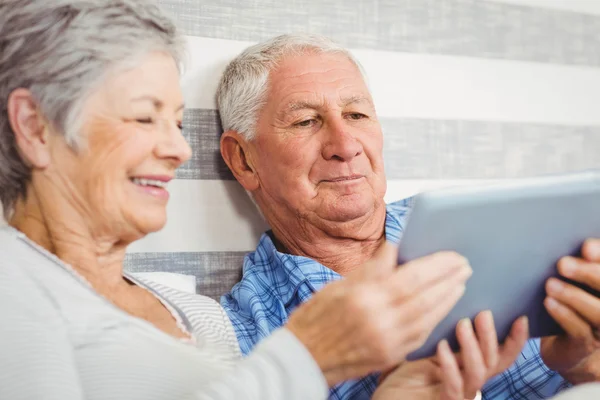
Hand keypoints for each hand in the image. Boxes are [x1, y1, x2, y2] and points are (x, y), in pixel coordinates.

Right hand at [286, 241, 471, 385]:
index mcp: (364, 298)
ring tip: (460, 284)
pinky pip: (419, 337)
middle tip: (465, 266)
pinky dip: (434, 321)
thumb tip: (394, 249)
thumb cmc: (314, 319)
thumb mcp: (336, 286)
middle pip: (424, 297)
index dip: (437, 266)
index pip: (412, 278)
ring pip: (427, 318)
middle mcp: (378, 321)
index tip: (453, 256)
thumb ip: (370, 269)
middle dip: (449, 280)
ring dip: (447, 300)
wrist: (302, 359)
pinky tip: (443, 310)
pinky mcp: (387, 357)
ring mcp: (385, 342)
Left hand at [372, 311, 528, 399]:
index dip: (514, 340)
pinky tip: (441, 347)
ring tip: (461, 324)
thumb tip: (451, 296)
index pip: (501, 357)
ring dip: (472, 346)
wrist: (386, 399)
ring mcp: (458, 395)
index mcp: (468, 369)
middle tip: (483, 313)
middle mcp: (468, 383)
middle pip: (493, 362)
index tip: (520, 317)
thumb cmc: (402, 373)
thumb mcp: (426, 347)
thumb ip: (442, 331)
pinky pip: (454, 386)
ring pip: (478, 373)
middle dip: (491, 336)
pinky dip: (450, 365)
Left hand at [541, 238, 599, 383]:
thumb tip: (583, 247)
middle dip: (589, 274)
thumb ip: (581, 262)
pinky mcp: (586, 345)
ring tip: (550, 284)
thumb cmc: (570, 299)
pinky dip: (564, 315)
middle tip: (562, 264)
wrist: (560, 339)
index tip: (586, 249)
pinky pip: (580, 331)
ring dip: (574, 296)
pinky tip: (549, 302)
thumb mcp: (574, 278)